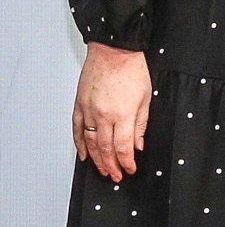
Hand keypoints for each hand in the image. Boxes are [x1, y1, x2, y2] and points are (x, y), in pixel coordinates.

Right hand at [71, 42, 150, 183]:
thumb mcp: (146, 98)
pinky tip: (84, 154)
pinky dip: (79, 144)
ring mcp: (88, 110)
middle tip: (115, 175)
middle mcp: (103, 115)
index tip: (130, 169)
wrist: (113, 51)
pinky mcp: (79, 105)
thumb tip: (138, 144)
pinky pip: (77, 129)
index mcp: (122, 114)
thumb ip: (141, 124)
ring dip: (96, 159)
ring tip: (103, 169)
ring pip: (90, 142)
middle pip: (105, 148)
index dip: (126, 162)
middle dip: (111, 165)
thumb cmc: (131, 70)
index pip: (123, 147)